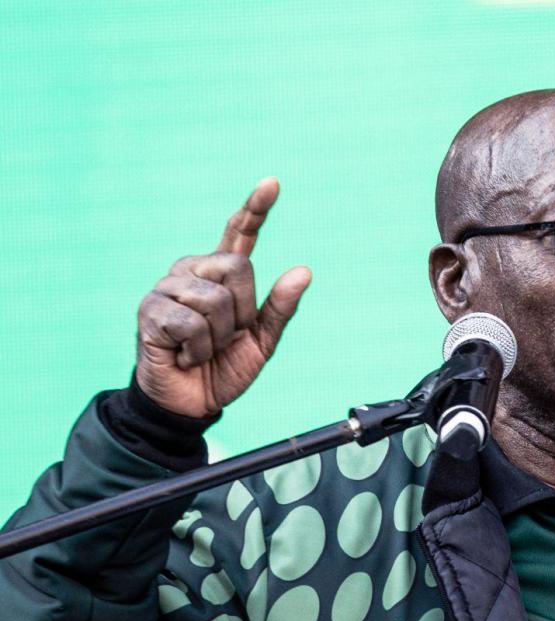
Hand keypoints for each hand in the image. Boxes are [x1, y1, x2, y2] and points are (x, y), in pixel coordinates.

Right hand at [136, 178, 311, 416]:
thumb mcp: (262, 341)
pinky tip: (184, 356)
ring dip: (219, 336)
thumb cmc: (225, 367)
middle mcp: (192, 272)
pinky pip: (191, 324)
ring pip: (215, 299)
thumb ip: (281, 307)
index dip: (255, 209)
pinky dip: (198, 349)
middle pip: (238, 268)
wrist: (192, 403)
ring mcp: (167, 288)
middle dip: (242, 312)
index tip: (272, 183)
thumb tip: (304, 271)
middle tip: (225, 337)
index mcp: (221, 275)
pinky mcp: (150, 311)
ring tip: (202, 348)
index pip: (240, 234)